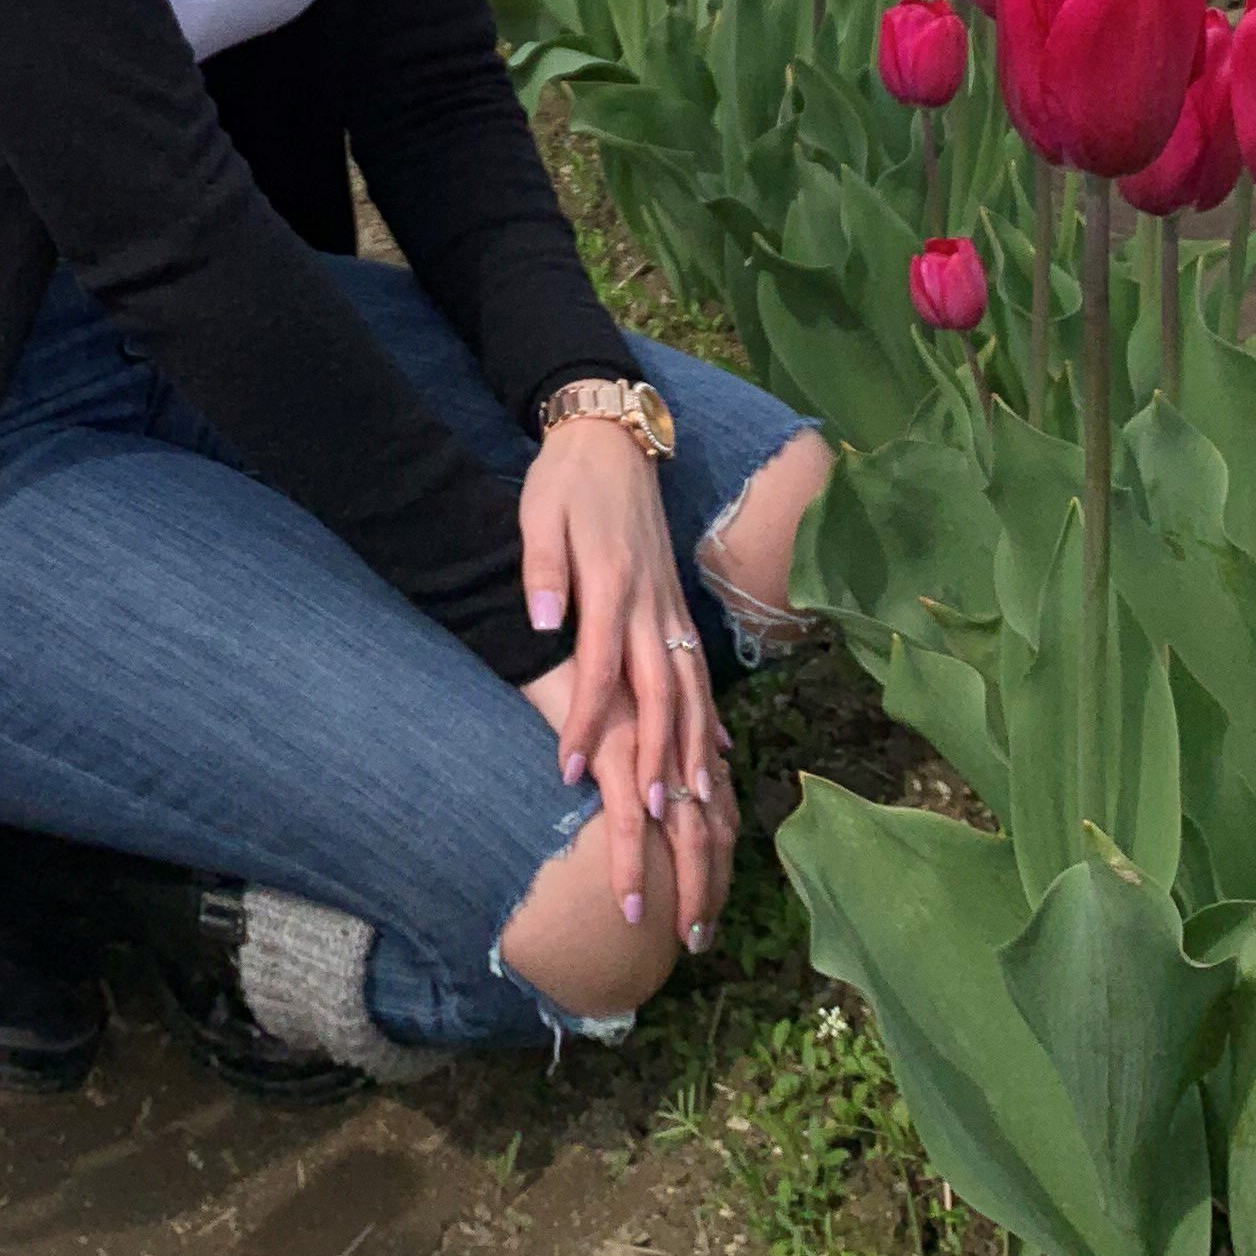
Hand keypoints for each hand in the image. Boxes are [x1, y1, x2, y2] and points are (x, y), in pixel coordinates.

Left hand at [518, 415, 735, 934]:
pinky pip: (699, 673)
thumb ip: (544, 569)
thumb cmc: (565, 480)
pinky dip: (709, 719)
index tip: (570, 772)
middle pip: (659, 693)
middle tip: (651, 818)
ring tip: (695, 808)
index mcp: (612, 583)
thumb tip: (544, 623)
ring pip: (689, 689)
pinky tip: (715, 758)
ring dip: (691, 751)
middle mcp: (649, 602)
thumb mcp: (539, 512)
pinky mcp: (676, 605)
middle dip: (656, 759)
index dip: (586, 721)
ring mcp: (669, 606)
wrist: (611, 437)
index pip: (598, 666)